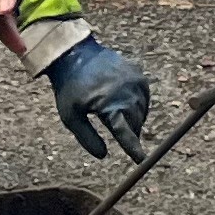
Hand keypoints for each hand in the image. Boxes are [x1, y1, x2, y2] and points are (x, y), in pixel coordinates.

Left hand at [44, 37, 154, 158]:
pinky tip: (127, 103)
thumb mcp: (70, 117)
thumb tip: (104, 156)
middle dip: (132, 132)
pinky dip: (139, 104)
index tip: (143, 161)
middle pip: (136, 123)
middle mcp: (126, 93)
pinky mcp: (138, 73)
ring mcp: (134, 81)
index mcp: (109, 105)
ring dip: (135, 118)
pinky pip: (145, 96)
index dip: (134, 149)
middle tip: (123, 134)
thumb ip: (87, 138)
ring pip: (142, 110)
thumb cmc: (70, 88)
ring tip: (119, 115)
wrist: (75, 54)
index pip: (125, 133)